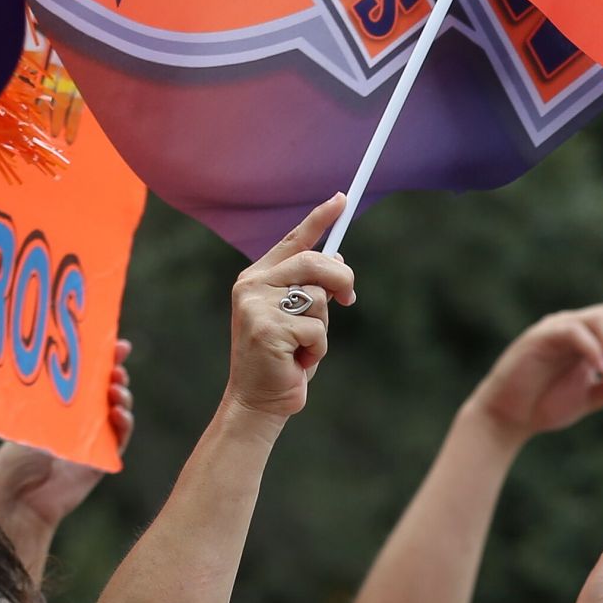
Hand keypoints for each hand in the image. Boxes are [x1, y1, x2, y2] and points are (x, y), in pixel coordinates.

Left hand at [0, 340, 134, 570]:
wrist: (18, 504)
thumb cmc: (12, 467)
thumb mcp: (21, 422)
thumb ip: (39, 399)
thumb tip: (45, 362)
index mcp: (60, 411)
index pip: (85, 379)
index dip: (101, 359)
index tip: (113, 341)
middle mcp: (79, 424)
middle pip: (106, 389)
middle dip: (116, 370)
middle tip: (118, 358)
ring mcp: (92, 443)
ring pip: (118, 411)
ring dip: (122, 396)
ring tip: (116, 387)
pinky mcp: (101, 462)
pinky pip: (120, 439)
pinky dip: (124, 423)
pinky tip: (120, 412)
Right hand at [224, 194, 355, 424]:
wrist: (257, 403)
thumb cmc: (281, 361)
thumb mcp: (298, 320)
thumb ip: (311, 290)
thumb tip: (339, 259)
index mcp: (257, 278)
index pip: (293, 242)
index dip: (319, 220)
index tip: (342, 200)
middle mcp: (252, 286)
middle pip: (313, 263)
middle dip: (340, 279)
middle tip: (349, 298)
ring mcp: (257, 306)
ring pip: (317, 299)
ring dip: (323, 329)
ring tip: (304, 348)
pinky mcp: (267, 329)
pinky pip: (315, 330)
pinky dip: (317, 350)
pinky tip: (298, 362)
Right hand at [466, 268, 602, 447]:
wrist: (509, 418)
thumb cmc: (545, 407)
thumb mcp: (589, 401)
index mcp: (592, 338)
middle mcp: (578, 325)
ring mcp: (560, 327)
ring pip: (602, 317)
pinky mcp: (543, 336)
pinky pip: (578, 331)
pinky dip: (594, 349)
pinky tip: (596, 369)